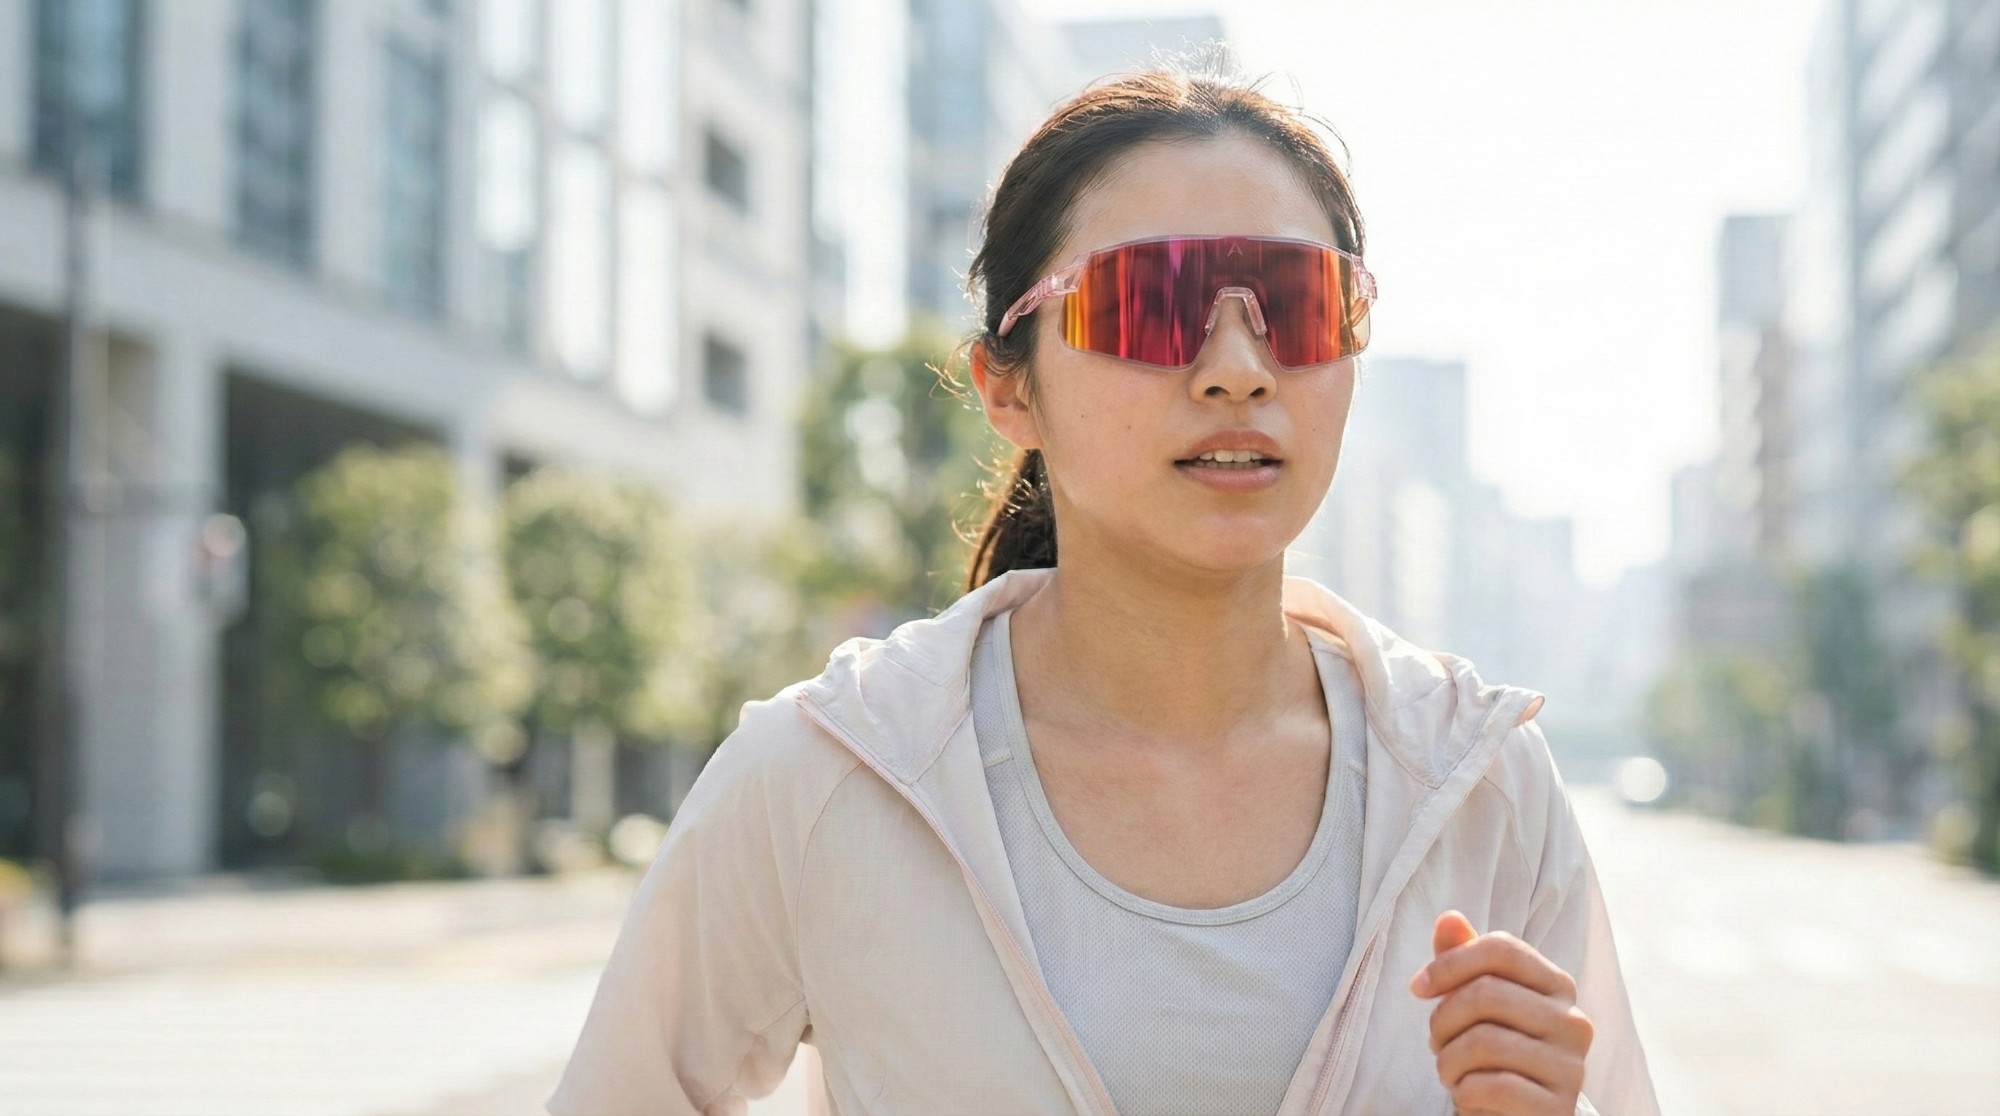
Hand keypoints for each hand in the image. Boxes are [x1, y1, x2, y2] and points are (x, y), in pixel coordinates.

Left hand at [1407, 910, 1593, 1115]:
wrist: (1514, 1114)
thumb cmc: (1492, 1054)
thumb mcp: (1475, 1004)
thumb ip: (1463, 960)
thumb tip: (1448, 918)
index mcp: (1557, 986)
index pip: (1501, 949)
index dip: (1449, 963)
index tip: (1418, 987)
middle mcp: (1573, 1022)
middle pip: (1487, 993)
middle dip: (1443, 1019)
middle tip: (1437, 1043)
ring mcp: (1571, 1067)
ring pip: (1485, 1042)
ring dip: (1448, 1061)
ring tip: (1451, 1072)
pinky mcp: (1557, 1108)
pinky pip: (1493, 1087)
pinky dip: (1465, 1091)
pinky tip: (1469, 1094)